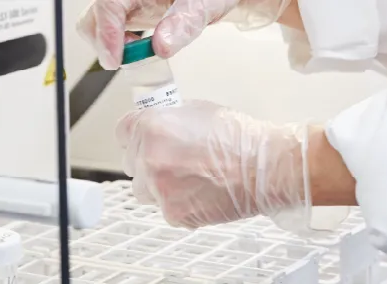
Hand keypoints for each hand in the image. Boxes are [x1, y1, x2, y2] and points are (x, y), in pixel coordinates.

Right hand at [77, 0, 290, 69]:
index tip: (114, 59)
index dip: (106, 34)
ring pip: (100, 21)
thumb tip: (161, 47)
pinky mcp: (134, 10)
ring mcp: (131, 1)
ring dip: (110, 42)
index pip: (108, 5)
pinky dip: (119, 41)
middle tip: (124, 61)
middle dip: (103, 40)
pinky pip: (115, 25)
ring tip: (136, 54)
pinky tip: (139, 47)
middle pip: (96, 14)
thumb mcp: (203, 5)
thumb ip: (183, 24)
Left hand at [116, 100, 308, 228]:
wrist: (264, 168)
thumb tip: (158, 125)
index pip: (122, 132)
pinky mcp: (173, 213)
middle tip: (174, 162)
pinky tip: (199, 193)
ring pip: (143, 190)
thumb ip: (168, 120)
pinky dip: (178, 204)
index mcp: (152, 127)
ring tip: (188, 180)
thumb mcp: (198, 111)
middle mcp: (149, 157)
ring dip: (158, 186)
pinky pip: (165, 209)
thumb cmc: (240, 139)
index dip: (136, 136)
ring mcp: (159, 187)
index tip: (144, 141)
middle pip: (130, 162)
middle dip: (147, 161)